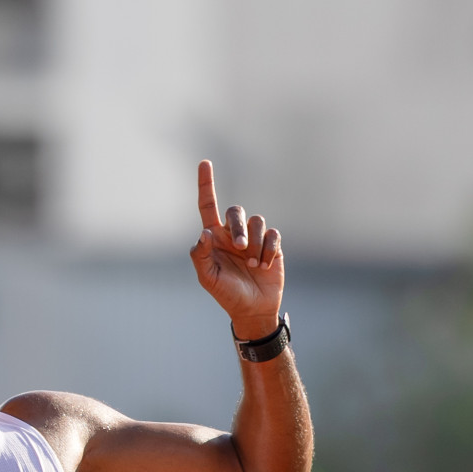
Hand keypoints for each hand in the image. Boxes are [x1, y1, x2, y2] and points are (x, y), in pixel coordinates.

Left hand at [189, 160, 283, 339]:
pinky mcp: (272, 244)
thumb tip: (203, 233)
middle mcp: (233, 233)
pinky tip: (264, 266)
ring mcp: (253, 238)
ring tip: (253, 263)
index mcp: (214, 238)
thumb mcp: (208, 278)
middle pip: (235, 211)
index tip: (205, 163)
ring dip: (254, 242)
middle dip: (238, 227)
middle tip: (240, 248)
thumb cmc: (226, 294)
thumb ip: (200, 256)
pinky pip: (272, 234)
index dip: (206, 184)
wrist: (252, 309)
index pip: (208, 206)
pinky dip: (268, 249)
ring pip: (256, 220)